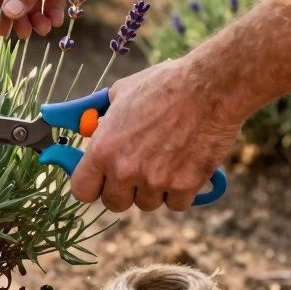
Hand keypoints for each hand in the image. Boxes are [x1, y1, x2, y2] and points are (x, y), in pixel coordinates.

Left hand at [70, 59, 244, 211]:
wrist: (208, 88)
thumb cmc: (163, 85)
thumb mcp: (120, 94)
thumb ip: (104, 119)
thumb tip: (94, 129)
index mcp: (103, 149)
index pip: (82, 190)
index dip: (91, 186)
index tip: (100, 180)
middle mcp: (125, 170)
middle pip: (114, 203)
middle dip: (123, 190)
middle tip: (135, 172)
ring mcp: (155, 181)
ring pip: (147, 204)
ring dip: (153, 190)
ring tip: (165, 161)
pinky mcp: (185, 186)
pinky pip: (176, 204)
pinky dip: (181, 192)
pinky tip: (184, 168)